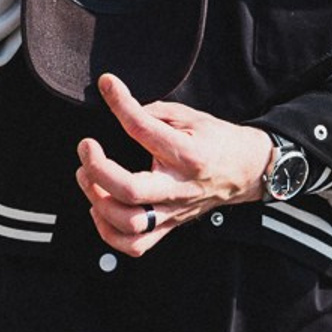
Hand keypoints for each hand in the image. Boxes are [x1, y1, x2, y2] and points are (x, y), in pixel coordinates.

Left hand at [76, 73, 272, 256]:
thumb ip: (154, 112)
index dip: (121, 104)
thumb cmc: (216, 141)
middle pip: (131, 190)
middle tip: (86, 147)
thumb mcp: (191, 116)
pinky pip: (135, 245)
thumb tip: (120, 105)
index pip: (145, 129)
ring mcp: (173, 212)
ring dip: (98, 201)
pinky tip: (100, 208)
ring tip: (87, 177)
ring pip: (130, 224)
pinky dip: (109, 232)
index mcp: (188, 154)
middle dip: (99, 169)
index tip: (107, 85)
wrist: (245, 170)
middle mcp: (179, 187)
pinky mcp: (169, 226)